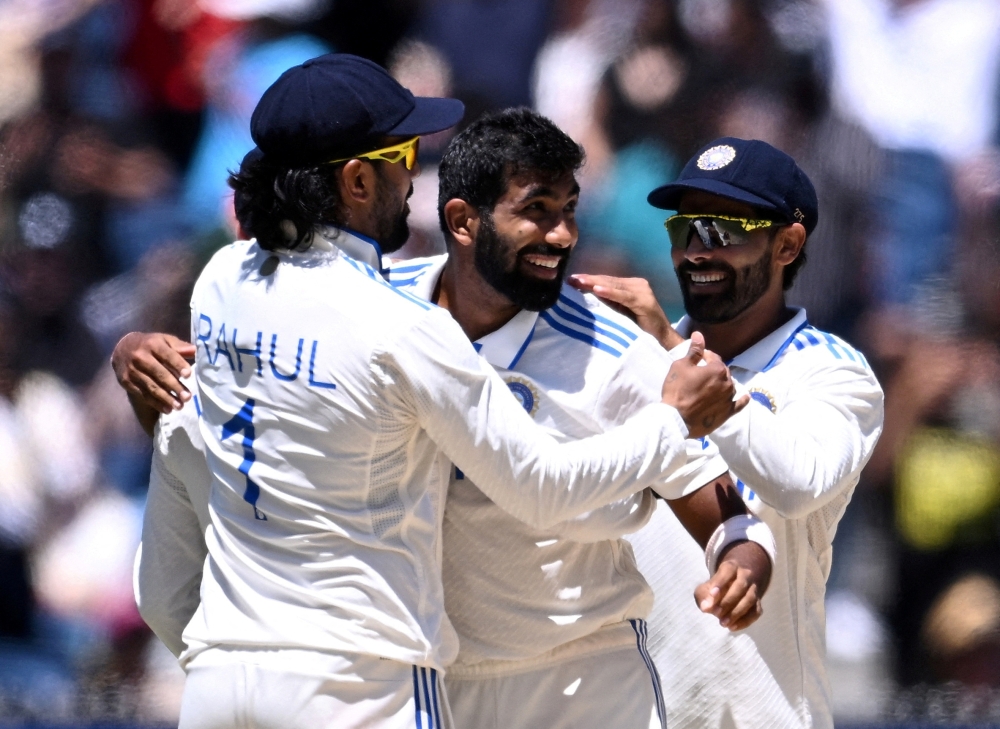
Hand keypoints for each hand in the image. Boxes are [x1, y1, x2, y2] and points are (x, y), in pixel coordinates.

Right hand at [111, 332, 194, 414]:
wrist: (121, 349)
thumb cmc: (150, 344)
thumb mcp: (164, 340)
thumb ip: (180, 347)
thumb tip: (196, 350)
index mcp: (152, 344)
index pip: (167, 355)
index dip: (178, 364)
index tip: (188, 375)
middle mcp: (140, 357)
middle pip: (159, 373)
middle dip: (174, 386)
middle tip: (187, 397)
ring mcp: (132, 371)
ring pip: (151, 386)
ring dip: (166, 398)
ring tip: (180, 406)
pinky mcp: (126, 382)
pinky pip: (143, 394)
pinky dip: (156, 403)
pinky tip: (167, 409)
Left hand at [568, 273, 683, 348]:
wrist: (662, 341)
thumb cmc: (639, 330)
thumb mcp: (618, 314)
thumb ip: (606, 303)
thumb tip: (582, 296)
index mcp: (629, 286)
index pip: (605, 281)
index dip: (588, 280)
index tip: (570, 280)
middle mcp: (637, 284)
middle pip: (608, 280)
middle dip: (588, 280)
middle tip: (571, 278)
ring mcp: (642, 291)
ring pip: (614, 285)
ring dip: (595, 283)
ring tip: (579, 281)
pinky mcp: (645, 301)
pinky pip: (624, 296)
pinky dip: (610, 292)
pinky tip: (598, 290)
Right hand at [661, 332, 747, 437]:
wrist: (676, 419)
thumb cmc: (677, 390)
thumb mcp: (681, 366)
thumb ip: (694, 350)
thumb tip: (699, 335)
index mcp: (717, 369)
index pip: (714, 357)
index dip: (704, 357)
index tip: (696, 359)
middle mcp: (727, 383)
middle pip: (723, 372)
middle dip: (714, 370)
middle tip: (701, 374)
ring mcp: (729, 399)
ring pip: (729, 386)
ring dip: (723, 383)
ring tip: (712, 385)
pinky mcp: (727, 413)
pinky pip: (739, 404)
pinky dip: (742, 399)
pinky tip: (745, 397)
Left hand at [694, 540, 770, 630]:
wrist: (736, 582)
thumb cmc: (717, 586)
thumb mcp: (707, 586)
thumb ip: (703, 595)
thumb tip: (705, 608)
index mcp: (731, 566)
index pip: (728, 571)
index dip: (720, 582)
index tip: (712, 595)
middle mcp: (745, 575)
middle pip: (741, 586)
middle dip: (728, 601)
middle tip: (716, 613)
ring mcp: (754, 589)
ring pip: (750, 599)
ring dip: (737, 613)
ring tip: (723, 623)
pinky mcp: (758, 602)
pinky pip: (756, 612)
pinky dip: (745, 621)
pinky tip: (733, 627)